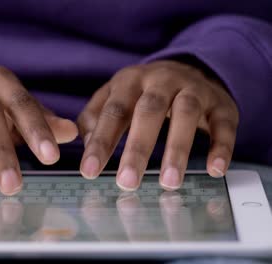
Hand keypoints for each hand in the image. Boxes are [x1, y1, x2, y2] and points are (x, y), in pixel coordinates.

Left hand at [78, 60, 238, 190]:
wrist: (189, 67)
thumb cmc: (143, 91)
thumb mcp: (114, 96)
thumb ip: (95, 117)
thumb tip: (88, 145)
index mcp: (130, 81)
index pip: (114, 112)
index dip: (101, 142)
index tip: (89, 171)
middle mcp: (161, 81)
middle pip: (149, 111)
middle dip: (137, 148)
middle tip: (127, 182)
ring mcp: (193, 89)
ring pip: (186, 114)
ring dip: (177, 149)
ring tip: (169, 183)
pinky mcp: (220, 104)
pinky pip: (223, 124)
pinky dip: (221, 146)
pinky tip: (214, 170)